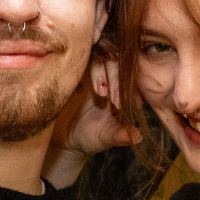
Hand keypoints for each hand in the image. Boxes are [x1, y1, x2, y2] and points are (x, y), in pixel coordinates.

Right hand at [43, 58, 140, 188]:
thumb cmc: (88, 139)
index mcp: (121, 93)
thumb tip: (138, 136)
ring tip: (101, 94)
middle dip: (119, 79)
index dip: (136, 87)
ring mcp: (90, 76)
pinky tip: (90, 87)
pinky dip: (89, 69)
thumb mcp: (106, 138)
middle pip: (119, 63)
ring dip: (104, 73)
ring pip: (102, 58)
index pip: (133, 78)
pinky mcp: (74, 74)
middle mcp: (108, 80)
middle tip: (116, 101)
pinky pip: (83, 61)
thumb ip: (121, 135)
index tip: (135, 103)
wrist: (62, 140)